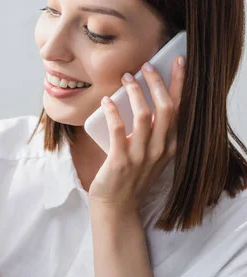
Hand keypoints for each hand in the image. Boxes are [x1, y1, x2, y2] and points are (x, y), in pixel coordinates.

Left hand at [89, 57, 185, 212]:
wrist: (116, 206)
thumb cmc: (130, 177)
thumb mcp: (151, 155)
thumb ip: (153, 135)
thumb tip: (141, 102)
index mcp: (171, 146)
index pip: (180, 109)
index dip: (179, 83)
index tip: (178, 61)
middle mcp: (161, 150)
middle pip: (166, 108)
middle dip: (157, 82)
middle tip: (145, 66)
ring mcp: (141, 156)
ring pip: (144, 116)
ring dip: (135, 93)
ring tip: (126, 78)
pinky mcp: (121, 162)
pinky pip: (118, 131)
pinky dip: (113, 113)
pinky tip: (106, 101)